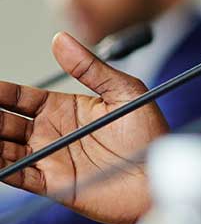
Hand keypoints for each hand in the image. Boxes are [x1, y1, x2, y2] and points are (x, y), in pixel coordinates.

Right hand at [0, 32, 168, 223]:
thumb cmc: (151, 136)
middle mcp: (51, 134)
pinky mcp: (52, 184)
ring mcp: (49, 159)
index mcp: (65, 109)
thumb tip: (60, 39)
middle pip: (4, 122)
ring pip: (3, 147)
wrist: (162, 177)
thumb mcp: (125, 92)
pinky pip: (15, 176)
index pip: (19, 97)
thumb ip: (91, 67)